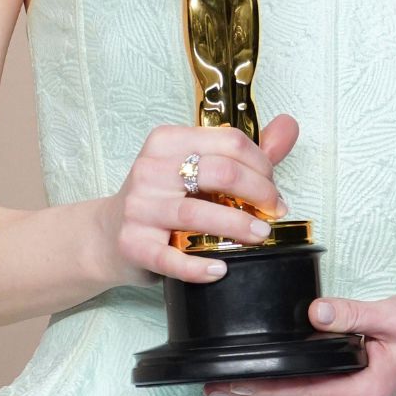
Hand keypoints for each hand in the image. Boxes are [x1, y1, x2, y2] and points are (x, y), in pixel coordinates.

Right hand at [93, 115, 298, 287]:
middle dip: (258, 193)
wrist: (107, 235)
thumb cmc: (162, 198)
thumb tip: (288, 127)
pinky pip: (171, 257)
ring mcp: (139, 206)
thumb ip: (244, 152)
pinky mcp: (133, 243)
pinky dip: (199, 266)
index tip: (273, 189)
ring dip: (238, 226)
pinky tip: (221, 269)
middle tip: (273, 212)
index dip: (262, 165)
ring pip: (198, 213)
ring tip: (261, 236)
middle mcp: (150, 168)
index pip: (229, 142)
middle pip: (220, 172)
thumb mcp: (196, 167)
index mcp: (168, 141)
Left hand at [203, 293, 395, 395]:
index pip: (299, 391)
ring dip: (266, 390)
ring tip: (228, 378)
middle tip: (212, 380)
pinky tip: (264, 375)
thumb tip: (314, 312)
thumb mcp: (394, 315)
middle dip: (254, 390)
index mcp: (363, 394)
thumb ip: (352, 313)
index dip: (260, 386)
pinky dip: (285, 387)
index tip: (227, 381)